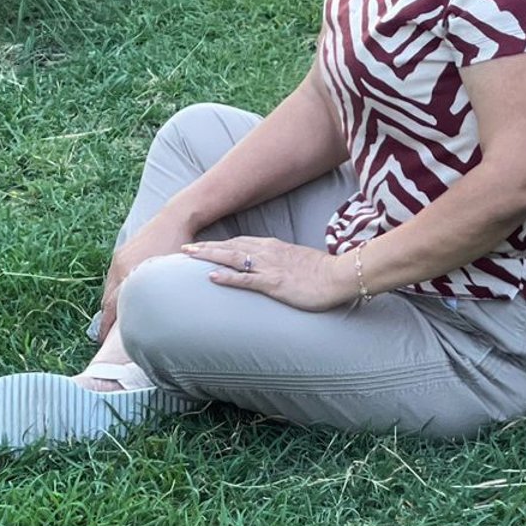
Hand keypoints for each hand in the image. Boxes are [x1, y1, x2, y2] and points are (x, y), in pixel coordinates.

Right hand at [98, 210, 195, 335]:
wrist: (175, 218)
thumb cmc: (179, 247)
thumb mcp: (169, 273)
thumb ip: (160, 294)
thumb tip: (159, 317)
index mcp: (128, 273)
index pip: (112, 307)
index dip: (107, 326)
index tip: (104, 342)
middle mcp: (119, 266)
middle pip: (107, 299)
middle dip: (105, 319)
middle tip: (105, 337)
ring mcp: (118, 258)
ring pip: (109, 287)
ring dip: (110, 304)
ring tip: (112, 321)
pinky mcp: (121, 252)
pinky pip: (114, 276)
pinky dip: (115, 289)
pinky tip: (122, 297)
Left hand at [184, 235, 353, 311]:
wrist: (341, 276)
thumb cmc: (325, 272)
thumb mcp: (300, 262)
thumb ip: (284, 262)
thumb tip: (276, 268)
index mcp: (274, 247)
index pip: (241, 242)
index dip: (219, 244)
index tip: (203, 245)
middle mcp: (268, 252)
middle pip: (230, 246)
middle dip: (206, 246)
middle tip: (184, 247)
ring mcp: (270, 267)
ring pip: (232, 257)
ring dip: (209, 256)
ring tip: (188, 256)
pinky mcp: (274, 283)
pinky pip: (245, 279)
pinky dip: (226, 277)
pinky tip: (211, 277)